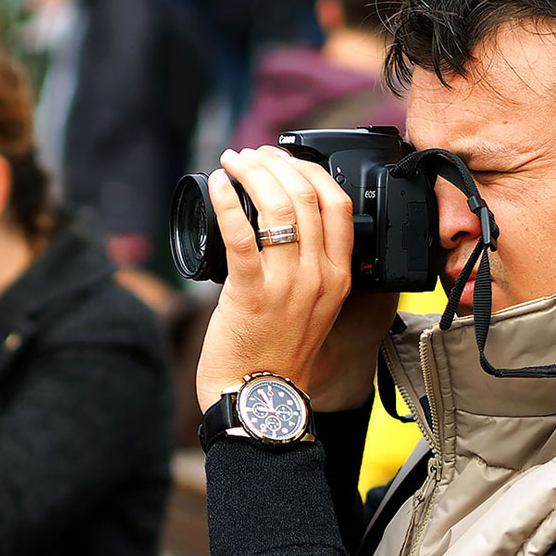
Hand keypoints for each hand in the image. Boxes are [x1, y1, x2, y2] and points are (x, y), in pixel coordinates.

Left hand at [195, 147, 396, 412]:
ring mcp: (287, 284)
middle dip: (276, 163)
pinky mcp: (251, 292)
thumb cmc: (279, 354)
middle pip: (307, 195)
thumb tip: (288, 226)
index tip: (286, 159)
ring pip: (277, 206)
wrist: (260, 401)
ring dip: (252, 173)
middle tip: (251, 155)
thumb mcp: (315, 307)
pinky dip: (227, 201)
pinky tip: (216, 184)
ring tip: (233, 162)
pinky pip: (241, 233)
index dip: (310, 170)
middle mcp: (319, 276)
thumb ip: (312, 268)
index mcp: (338, 276)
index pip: (339, 204)